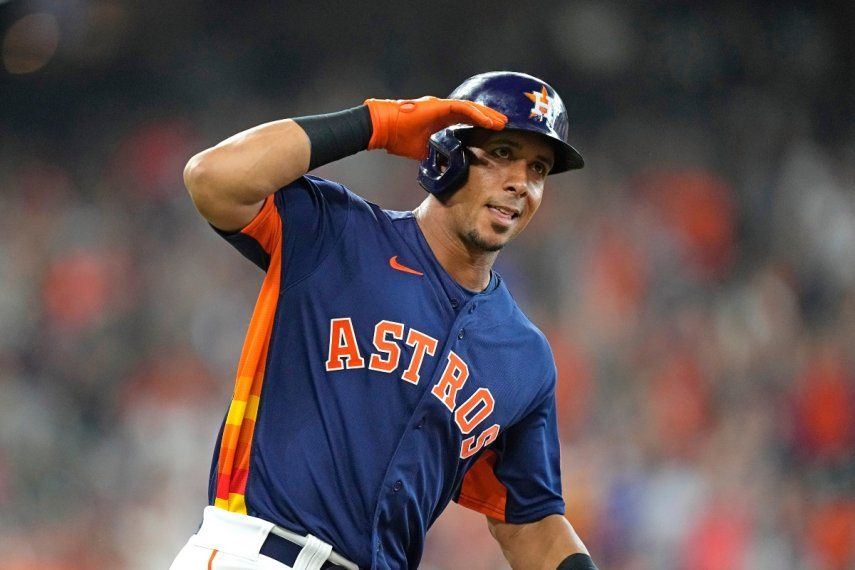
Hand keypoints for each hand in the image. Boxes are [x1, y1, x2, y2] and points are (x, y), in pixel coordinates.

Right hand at [364, 96, 506, 159]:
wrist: (383, 129)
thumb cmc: (398, 138)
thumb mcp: (422, 151)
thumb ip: (435, 154)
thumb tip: (444, 167)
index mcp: (440, 120)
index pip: (466, 120)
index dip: (480, 124)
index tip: (493, 131)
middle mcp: (442, 110)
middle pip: (472, 112)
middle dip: (488, 118)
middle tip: (504, 125)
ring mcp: (441, 106)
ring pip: (471, 108)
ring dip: (487, 115)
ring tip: (501, 122)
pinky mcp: (439, 105)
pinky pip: (463, 109)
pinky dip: (477, 115)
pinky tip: (488, 121)